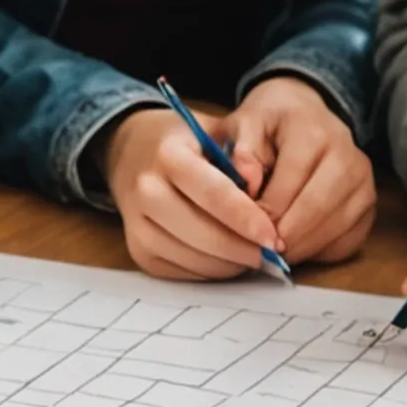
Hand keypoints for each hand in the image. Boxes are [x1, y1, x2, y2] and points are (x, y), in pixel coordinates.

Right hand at [95, 99, 287, 280]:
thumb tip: (270, 202)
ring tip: (252, 255)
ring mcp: (136, 223)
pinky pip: (181, 272)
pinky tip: (226, 259)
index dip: (247, 219)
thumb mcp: (215, 134)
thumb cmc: (186, 144)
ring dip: (229, 264)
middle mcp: (145, 189)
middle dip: (242, 249)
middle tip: (271, 253)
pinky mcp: (137, 249)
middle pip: (202, 233)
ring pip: (192, 258)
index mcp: (168, 154)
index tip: (272, 236)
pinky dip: (210, 271)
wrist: (134, 154)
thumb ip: (242, 162)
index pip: (213, 193)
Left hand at [228, 76, 375, 264]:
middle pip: (318, 207)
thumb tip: (248, 183)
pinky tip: (299, 248)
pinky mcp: (370, 203)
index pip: (291, 180)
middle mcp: (347, 154)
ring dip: (304, 247)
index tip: (246, 229)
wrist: (304, 114)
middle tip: (261, 252)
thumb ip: (242, 151)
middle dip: (286, 235)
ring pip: (337, 227)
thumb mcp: (245, 124)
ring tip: (276, 253)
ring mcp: (364, 180)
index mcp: (313, 132)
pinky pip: (350, 239)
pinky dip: (323, 251)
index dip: (266, 210)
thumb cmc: (269, 124)